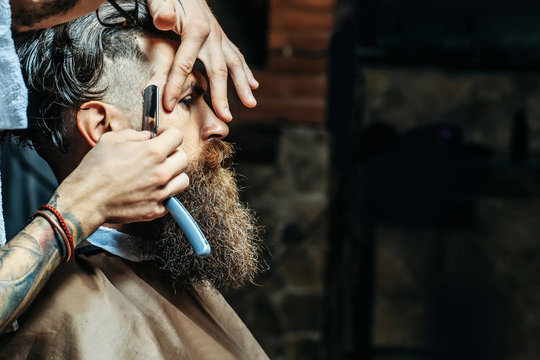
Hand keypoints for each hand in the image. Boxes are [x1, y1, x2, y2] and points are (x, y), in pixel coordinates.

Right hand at [54, 127, 187, 237]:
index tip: (162, 136)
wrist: (86, 199)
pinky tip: (152, 190)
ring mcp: (160, 193)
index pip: (177, 136)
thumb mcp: (111, 140)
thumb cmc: (94, 170)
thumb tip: (147, 136)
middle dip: (174, 153)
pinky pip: (171, 200)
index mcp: (152, 152)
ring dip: (175, 174)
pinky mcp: (155, 210)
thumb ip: (135, 135)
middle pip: (184, 158)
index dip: (169, 133)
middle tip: (162, 155)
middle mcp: (161, 173)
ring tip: (161, 173)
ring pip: (183, 180)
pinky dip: (165, 194)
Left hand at [147, 0, 258, 120]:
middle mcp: (212, 35)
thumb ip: (162, 11)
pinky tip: (253, 85)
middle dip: (221, 96)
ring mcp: (219, 37)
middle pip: (218, 70)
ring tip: (251, 104)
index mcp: (195, 29)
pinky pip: (236, 57)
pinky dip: (246, 72)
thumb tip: (164, 21)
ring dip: (243, 86)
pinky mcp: (221, 39)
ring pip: (234, 65)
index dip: (175, 85)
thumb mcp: (160, 0)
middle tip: (226, 116)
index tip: (169, 104)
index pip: (184, 63)